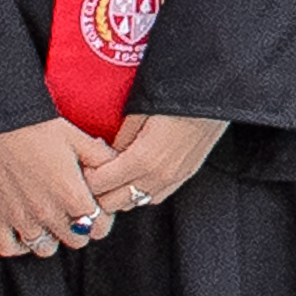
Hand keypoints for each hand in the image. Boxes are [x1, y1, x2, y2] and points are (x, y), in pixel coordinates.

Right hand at [0, 117, 109, 259]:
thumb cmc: (36, 125)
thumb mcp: (77, 137)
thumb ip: (101, 158)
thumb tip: (116, 168)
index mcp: (72, 194)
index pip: (99, 226)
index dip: (102, 218)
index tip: (95, 208)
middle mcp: (48, 212)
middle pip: (76, 239)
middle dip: (80, 227)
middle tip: (73, 212)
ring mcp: (20, 218)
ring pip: (45, 249)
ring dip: (52, 237)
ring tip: (50, 221)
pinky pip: (9, 248)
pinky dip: (19, 244)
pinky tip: (25, 230)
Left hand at [74, 110, 225, 215]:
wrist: (216, 92)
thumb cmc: (178, 95)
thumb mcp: (138, 110)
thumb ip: (119, 137)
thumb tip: (104, 152)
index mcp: (143, 159)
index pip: (99, 184)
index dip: (84, 178)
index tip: (79, 166)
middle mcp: (159, 176)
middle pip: (114, 201)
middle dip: (97, 192)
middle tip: (89, 174)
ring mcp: (175, 178)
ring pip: (135, 203)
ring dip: (118, 194)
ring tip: (110, 177)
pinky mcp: (187, 174)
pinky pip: (155, 196)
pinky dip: (140, 193)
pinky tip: (135, 177)